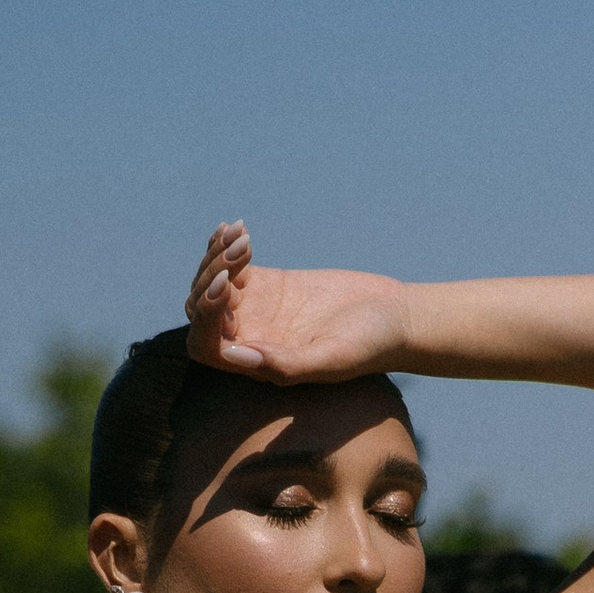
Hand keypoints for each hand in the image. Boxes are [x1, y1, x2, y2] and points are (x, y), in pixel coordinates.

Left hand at [184, 220, 406, 386]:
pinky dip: (224, 245)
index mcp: (256, 364)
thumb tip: (237, 357)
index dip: (206, 315)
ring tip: (243, 236)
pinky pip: (228, 265)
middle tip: (243, 251)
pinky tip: (238, 227)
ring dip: (216, 256)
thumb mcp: (333, 358)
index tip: (227, 285)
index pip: (205, 345)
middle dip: (210, 276)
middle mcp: (247, 338)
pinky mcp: (264, 284)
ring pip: (209, 283)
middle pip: (200, 309)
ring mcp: (253, 310)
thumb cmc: (369, 346)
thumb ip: (286, 365)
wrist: (394, 317)